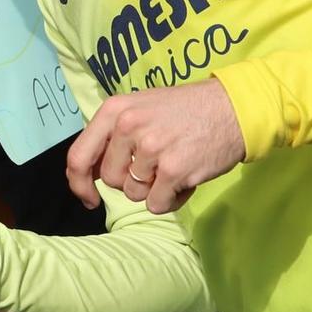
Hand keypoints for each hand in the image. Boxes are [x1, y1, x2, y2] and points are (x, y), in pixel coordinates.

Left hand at [65, 80, 247, 213]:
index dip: (78, 184)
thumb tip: (89, 173)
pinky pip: (157, 204)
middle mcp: (128, 126)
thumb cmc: (185, 111)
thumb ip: (113, 135)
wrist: (232, 109)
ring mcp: (151, 148)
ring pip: (134, 194)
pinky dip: (172, 199)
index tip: (89, 198)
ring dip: (154, 189)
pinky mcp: (173, 169)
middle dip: (131, 180)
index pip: (78, 156)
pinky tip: (186, 178)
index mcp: (114, 110)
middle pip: (110, 180)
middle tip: (157, 163)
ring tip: (175, 165)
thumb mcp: (140, 108)